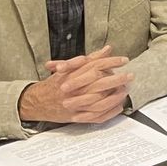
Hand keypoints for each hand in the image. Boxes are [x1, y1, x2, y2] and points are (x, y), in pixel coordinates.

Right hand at [17, 46, 132, 124]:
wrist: (36, 102)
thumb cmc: (55, 84)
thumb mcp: (69, 67)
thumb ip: (91, 59)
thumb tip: (108, 49)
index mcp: (71, 75)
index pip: (95, 66)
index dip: (111, 62)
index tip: (124, 60)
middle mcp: (73, 90)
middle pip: (99, 83)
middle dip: (117, 79)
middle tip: (130, 75)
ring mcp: (74, 104)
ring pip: (99, 101)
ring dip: (115, 97)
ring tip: (126, 91)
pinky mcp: (75, 116)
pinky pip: (95, 116)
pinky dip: (108, 112)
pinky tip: (118, 106)